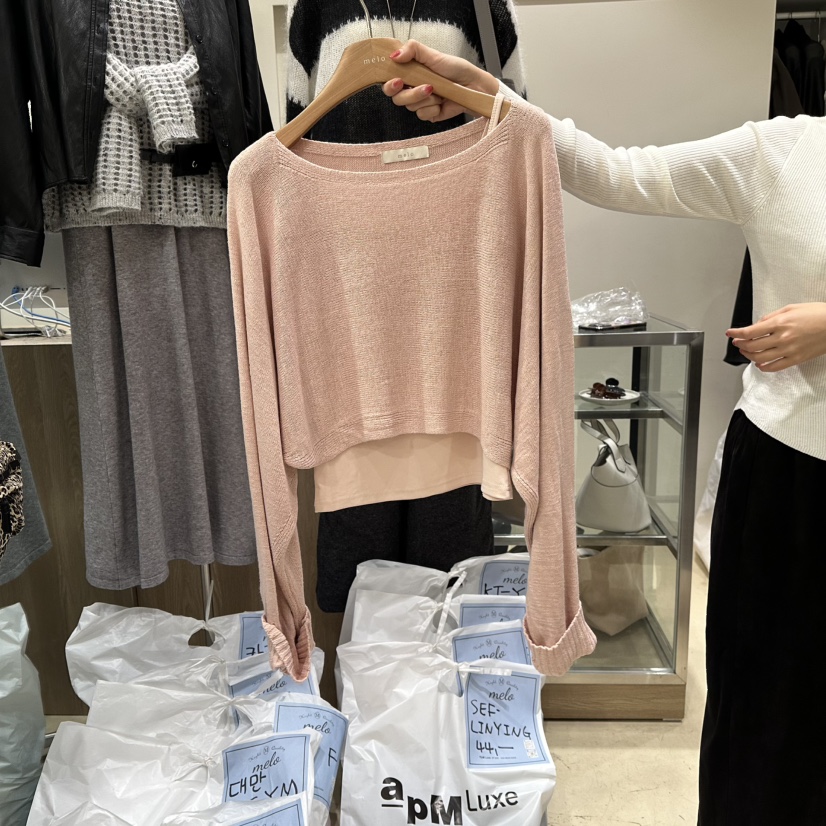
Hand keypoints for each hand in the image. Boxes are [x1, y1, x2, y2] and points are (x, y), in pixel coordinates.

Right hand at [382, 40, 498, 122]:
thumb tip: (394, 55)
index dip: (389, 85)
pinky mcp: (429, 115)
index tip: (397, 81)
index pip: (389, 82)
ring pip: (410, 107)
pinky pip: (422, 115)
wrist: (472, 85)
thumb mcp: (433, 54)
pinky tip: (441, 101)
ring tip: (438, 90)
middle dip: (411, 94)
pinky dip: (433, 108)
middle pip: (397, 98)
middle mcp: (412, 88)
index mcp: (410, 74)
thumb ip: (412, 50)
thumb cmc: (455, 68)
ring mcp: (420, 103)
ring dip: (425, 99)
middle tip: (427, 87)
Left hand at [727, 302, 825, 371]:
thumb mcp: (791, 308)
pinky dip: (763, 367)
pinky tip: (759, 363)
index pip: (749, 332)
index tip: (731, 334)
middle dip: (740, 345)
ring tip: (746, 352)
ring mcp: (788, 350)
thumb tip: (758, 324)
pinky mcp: (796, 359)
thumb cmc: (818, 314)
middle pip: (751, 346)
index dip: (736, 334)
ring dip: (748, 356)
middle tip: (737, 342)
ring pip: (759, 358)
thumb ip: (772, 316)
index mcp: (779, 323)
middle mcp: (782, 338)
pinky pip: (774, 367)